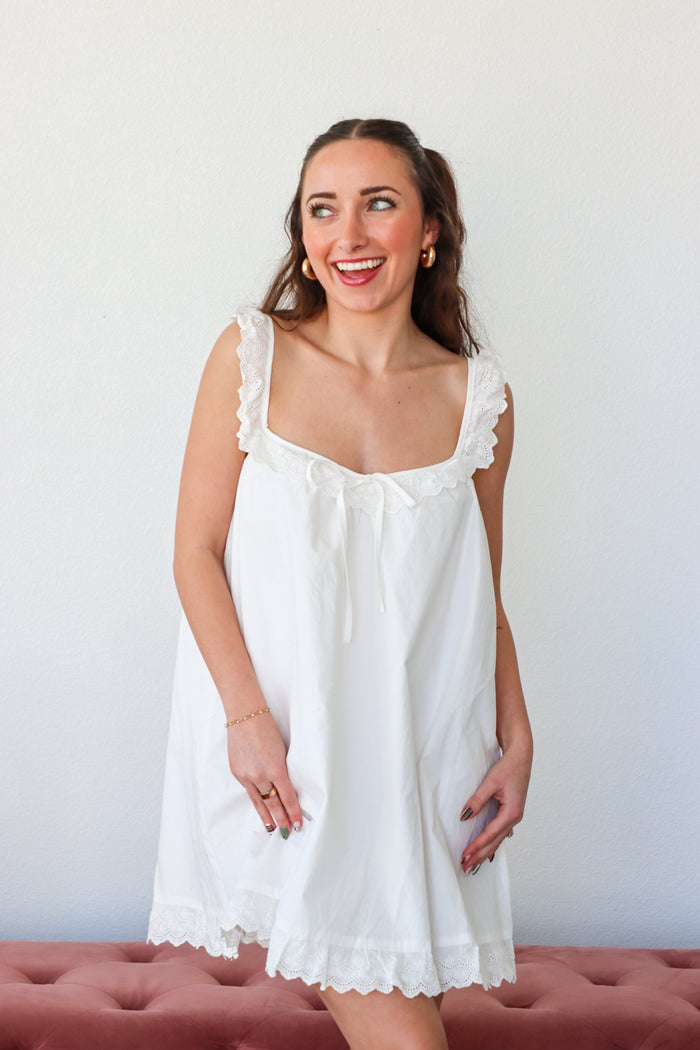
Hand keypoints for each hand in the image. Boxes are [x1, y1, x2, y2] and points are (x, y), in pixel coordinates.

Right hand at [227, 710, 302, 837]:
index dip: (293, 812)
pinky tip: (260, 808)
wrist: (245, 716)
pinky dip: (255, 801)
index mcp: (275, 768)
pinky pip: (248, 791)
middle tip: (287, 832)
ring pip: (258, 802)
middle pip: (273, 803)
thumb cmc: (267, 728)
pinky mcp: (236, 772)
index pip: (287, 797)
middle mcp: (260, 775)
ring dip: (266, 816)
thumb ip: (282, 770)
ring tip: (272, 829)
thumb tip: (285, 787)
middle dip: (282, 819)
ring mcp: (246, 775)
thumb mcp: (282, 751)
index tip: (298, 824)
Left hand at [459, 743, 530, 873]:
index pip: (490, 834)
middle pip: (495, 842)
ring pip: (498, 839)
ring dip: (486, 851)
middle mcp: (515, 818)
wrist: (521, 756)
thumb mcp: (491, 782)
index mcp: (512, 813)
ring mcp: (514, 816)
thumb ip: (477, 800)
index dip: (476, 846)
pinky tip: (489, 850)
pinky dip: (493, 842)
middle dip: (480, 855)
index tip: (464, 856)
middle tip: (466, 867)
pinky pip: (501, 832)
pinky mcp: (511, 811)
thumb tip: (464, 816)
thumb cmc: (508, 767)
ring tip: (474, 864)